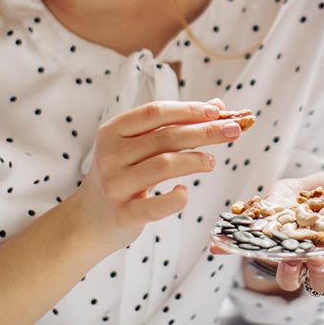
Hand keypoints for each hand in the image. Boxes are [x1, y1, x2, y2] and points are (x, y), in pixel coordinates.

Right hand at [74, 98, 240, 252]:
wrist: (89, 219)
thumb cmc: (123, 174)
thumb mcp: (138, 146)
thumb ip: (173, 125)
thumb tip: (217, 105)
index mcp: (113, 131)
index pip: (155, 112)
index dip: (188, 109)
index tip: (217, 110)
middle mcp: (111, 154)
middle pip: (166, 136)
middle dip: (205, 131)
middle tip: (234, 129)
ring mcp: (115, 184)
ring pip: (165, 165)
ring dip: (196, 160)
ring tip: (211, 161)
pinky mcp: (123, 213)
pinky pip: (157, 205)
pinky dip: (176, 198)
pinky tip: (184, 192)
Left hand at [213, 170, 323, 296]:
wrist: (303, 181)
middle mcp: (318, 258)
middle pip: (323, 278)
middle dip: (321, 273)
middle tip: (317, 260)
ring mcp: (290, 253)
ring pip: (290, 276)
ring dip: (288, 271)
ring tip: (287, 258)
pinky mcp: (266, 241)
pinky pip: (251, 252)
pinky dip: (235, 250)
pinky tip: (218, 245)